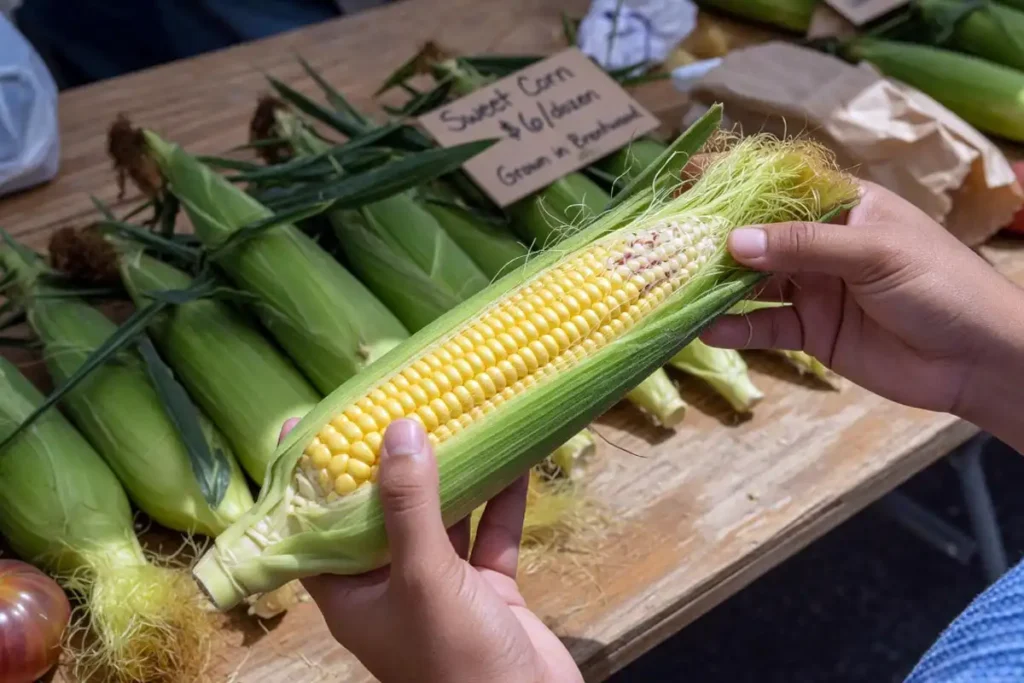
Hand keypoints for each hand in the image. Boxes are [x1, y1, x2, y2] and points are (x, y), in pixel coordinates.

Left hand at [277, 417, 581, 682]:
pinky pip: (489, 532)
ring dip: (451, 472)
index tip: (304, 425)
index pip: (311, 526)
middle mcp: (390, 584)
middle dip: (388, 461)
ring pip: (440, 516)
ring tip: (454, 414)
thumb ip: (409, 505)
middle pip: (380, 511)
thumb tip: (399, 429)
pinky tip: (512, 456)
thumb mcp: (424, 577)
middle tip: (392, 402)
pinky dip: (501, 498)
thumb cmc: (455, 662)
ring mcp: (441, 586)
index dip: (304, 479)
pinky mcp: (486, 588)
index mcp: (350, 592)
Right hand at [700, 180, 1023, 447]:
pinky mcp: (812, 333)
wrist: (978, 359)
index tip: (687, 183)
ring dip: (718, 288)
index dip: (736, 186)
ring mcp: (814, 290)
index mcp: (844, 208)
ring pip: (754, 285)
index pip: (780, 189)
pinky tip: (708, 330)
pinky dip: (737, 330)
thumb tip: (734, 242)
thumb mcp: (873, 252)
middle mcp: (822, 245)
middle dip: (715, 243)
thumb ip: (803, 246)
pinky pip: (766, 327)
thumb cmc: (941, 285)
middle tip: (666, 245)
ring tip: (675, 288)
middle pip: (758, 239)